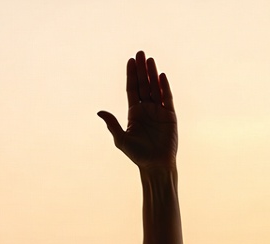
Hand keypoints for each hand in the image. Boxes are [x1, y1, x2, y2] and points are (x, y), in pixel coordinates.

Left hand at [98, 51, 177, 169]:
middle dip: (141, 69)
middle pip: (143, 84)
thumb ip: (112, 124)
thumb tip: (100, 112)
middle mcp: (146, 109)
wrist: (155, 165)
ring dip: (152, 74)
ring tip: (150, 59)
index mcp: (134, 113)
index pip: (132, 89)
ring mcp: (158, 111)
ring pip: (155, 88)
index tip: (130, 60)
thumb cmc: (137, 155)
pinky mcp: (169, 115)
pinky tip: (161, 76)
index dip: (131, 75)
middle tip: (140, 52)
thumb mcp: (121, 139)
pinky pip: (167, 98)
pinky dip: (164, 86)